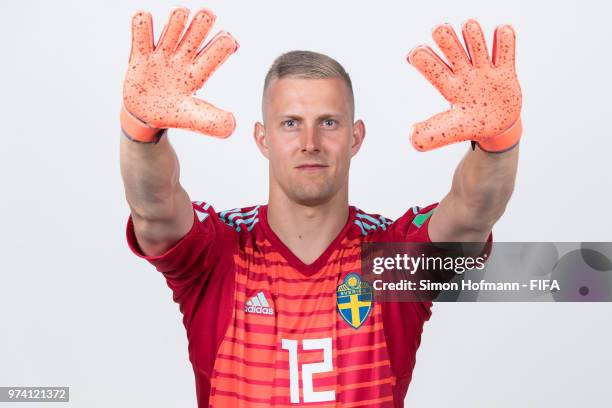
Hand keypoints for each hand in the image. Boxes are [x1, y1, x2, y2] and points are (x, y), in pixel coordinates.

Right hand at [121, 7, 237, 141]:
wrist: (145, 116)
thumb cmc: (173, 114)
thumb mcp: (193, 120)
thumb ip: (213, 122)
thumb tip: (233, 124)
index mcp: (198, 73)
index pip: (215, 55)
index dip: (223, 46)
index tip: (230, 41)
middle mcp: (182, 60)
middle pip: (196, 35)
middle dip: (202, 23)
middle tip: (208, 14)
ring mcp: (162, 56)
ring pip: (172, 30)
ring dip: (177, 21)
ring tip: (181, 13)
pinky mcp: (140, 57)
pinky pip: (141, 37)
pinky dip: (141, 25)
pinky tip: (144, 19)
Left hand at [407, 19, 521, 151]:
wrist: (498, 128)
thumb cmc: (471, 126)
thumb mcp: (450, 132)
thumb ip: (430, 135)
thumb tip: (411, 136)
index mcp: (448, 86)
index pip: (429, 66)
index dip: (421, 58)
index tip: (415, 55)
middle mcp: (463, 72)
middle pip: (449, 45)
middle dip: (444, 37)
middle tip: (440, 33)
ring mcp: (484, 69)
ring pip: (474, 40)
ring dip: (472, 34)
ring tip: (471, 32)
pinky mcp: (505, 69)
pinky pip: (505, 47)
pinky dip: (504, 38)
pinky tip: (500, 34)